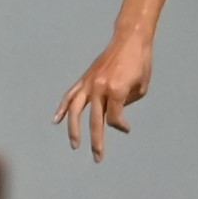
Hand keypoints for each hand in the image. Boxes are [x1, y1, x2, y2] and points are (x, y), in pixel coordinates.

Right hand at [53, 34, 153, 160]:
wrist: (130, 40)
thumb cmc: (140, 63)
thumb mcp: (140, 87)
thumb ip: (125, 104)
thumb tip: (113, 117)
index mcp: (116, 91)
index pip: (114, 119)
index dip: (121, 126)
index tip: (126, 127)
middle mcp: (100, 88)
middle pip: (95, 121)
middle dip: (97, 142)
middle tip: (98, 158)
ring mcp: (89, 83)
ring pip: (76, 111)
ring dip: (74, 129)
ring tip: (75, 144)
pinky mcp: (85, 79)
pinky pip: (70, 96)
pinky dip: (62, 108)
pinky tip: (56, 121)